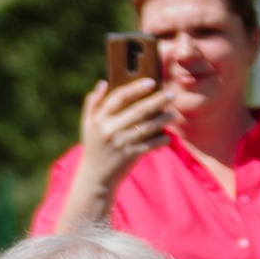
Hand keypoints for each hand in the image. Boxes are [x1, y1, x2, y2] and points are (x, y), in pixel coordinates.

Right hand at [67, 72, 168, 214]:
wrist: (96, 177)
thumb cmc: (94, 146)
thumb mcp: (87, 124)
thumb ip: (93, 103)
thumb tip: (104, 83)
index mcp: (99, 120)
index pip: (119, 97)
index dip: (136, 88)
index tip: (151, 82)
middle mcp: (110, 130)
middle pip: (138, 110)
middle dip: (157, 100)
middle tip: (171, 94)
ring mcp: (122, 143)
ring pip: (148, 126)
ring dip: (163, 119)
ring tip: (172, 114)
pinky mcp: (131, 155)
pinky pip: (151, 144)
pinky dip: (161, 139)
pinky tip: (167, 136)